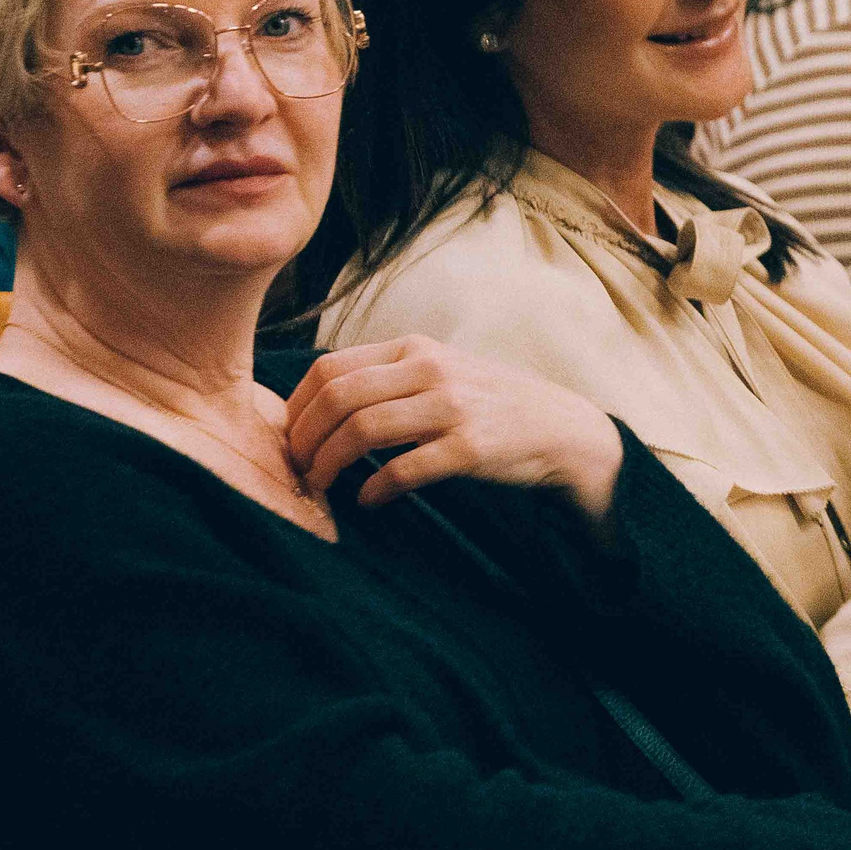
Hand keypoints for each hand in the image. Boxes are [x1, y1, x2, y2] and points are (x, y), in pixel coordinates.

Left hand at [284, 336, 625, 516]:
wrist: (561, 429)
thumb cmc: (491, 404)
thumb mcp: (441, 371)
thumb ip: (389, 378)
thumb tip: (321, 405)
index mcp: (415, 348)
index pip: (331, 367)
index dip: (296, 406)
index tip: (289, 437)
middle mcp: (430, 370)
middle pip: (338, 397)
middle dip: (304, 438)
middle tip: (297, 468)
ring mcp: (451, 407)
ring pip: (362, 430)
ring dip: (329, 464)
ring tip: (321, 486)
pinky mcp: (469, 448)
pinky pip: (404, 469)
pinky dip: (374, 489)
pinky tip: (367, 501)